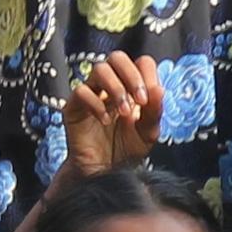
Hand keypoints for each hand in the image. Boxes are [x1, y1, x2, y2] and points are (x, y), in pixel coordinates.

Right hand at [59, 49, 164, 181]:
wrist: (104, 174)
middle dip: (131, 75)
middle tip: (140, 100)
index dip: (146, 75)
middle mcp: (110, 86)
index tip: (149, 99)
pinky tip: (106, 121)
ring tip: (124, 112)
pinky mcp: (73, 106)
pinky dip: (96, 104)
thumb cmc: (126, 151)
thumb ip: (154, 112)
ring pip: (99, 68)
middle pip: (117, 57)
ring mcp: (91, 94)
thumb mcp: (147, 133)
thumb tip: (159, 88)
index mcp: (131, 87)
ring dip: (116, 88)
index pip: (140, 63)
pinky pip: (81, 91)